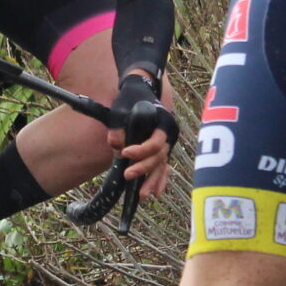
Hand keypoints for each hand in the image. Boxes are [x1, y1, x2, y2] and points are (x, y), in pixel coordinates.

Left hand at [110, 71, 178, 196]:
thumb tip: (116, 146)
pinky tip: (155, 192)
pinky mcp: (161, 149)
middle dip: (144, 168)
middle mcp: (168, 134)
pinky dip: (160, 179)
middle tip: (128, 175)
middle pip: (159, 156)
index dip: (141, 151)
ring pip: (161, 165)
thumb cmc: (130, 98)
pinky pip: (163, 166)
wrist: (140, 90)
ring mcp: (166, 143)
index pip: (155, 143)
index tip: (125, 153)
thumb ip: (117, 127)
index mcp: (163, 122)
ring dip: (153, 180)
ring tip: (143, 196)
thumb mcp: (120, 109)